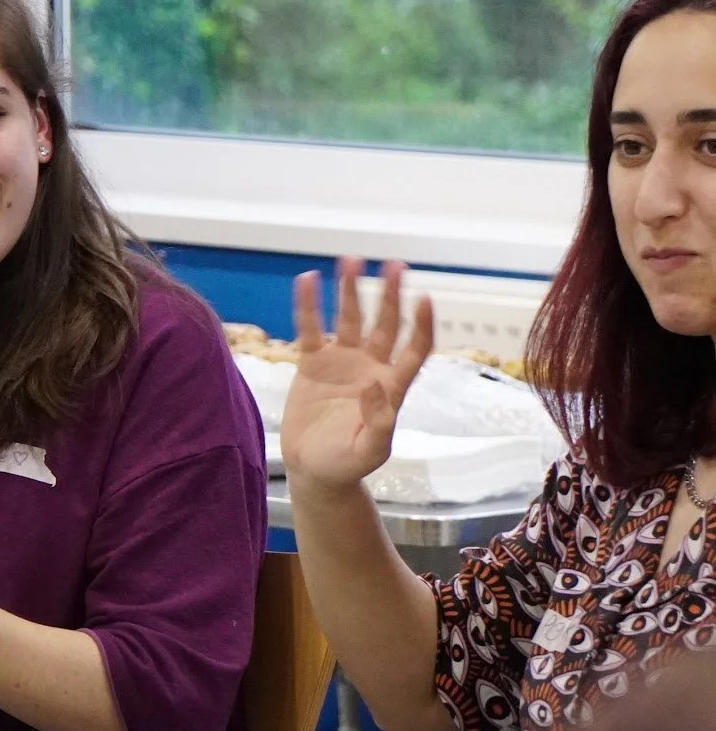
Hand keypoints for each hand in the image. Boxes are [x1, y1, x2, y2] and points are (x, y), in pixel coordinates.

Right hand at [280, 258, 432, 489]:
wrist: (313, 470)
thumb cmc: (346, 465)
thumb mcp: (369, 452)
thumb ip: (378, 421)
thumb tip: (375, 382)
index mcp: (391, 387)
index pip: (414, 349)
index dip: (421, 325)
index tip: (423, 298)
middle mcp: (370, 367)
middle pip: (385, 324)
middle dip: (390, 295)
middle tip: (394, 265)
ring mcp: (342, 362)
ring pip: (350, 319)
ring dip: (351, 291)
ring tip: (350, 261)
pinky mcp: (312, 364)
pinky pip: (310, 329)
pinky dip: (308, 306)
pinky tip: (307, 280)